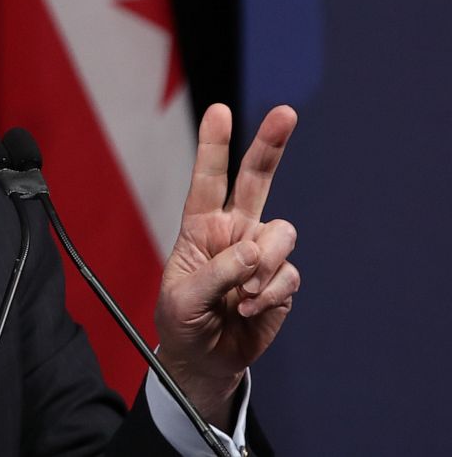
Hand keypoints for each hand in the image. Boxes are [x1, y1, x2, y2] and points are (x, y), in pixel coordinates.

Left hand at [154, 103, 299, 427]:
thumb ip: (216, 273)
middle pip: (256, 179)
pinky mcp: (280, 280)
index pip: (207, 180)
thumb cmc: (183, 322)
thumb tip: (254, 252)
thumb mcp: (183, 298)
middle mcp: (233, 231)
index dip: (213, 146)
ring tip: (240, 295)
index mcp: (200, 226)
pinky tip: (249, 309)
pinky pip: (287, 273)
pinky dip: (269, 293)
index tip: (219, 111)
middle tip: (285, 114)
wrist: (205, 359)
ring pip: (281, 232)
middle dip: (270, 145)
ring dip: (263, 264)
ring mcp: (260, 253)